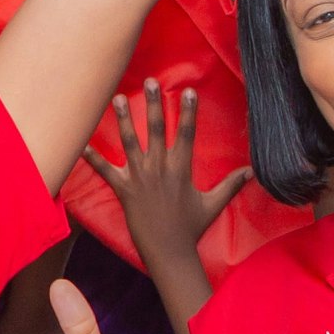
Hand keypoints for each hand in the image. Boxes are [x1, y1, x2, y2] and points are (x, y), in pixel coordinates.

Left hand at [83, 82, 251, 271]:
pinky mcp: (123, 189)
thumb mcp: (213, 204)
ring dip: (124, 119)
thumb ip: (231, 185)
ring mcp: (140, 178)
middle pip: (157, 130)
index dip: (189, 112)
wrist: (168, 251)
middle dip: (155, 104)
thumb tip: (252, 172)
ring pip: (130, 142)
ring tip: (119, 98)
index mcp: (181, 169)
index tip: (188, 91)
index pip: (187, 134)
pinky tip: (81, 143)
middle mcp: (160, 168)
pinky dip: (92, 157)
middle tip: (151, 82)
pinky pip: (105, 170)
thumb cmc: (191, 228)